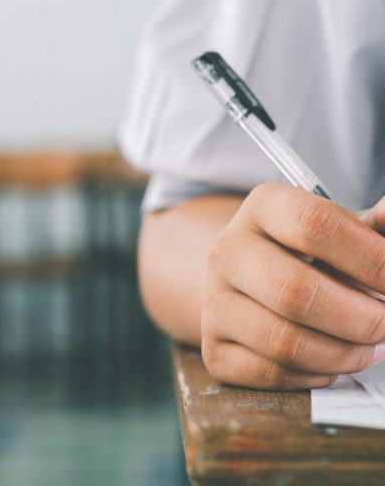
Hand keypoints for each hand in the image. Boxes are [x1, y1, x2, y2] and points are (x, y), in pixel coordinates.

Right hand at [201, 183, 384, 389]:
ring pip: (284, 342)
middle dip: (361, 318)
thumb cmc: (312, 257)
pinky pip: (270, 373)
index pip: (314, 225)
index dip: (369, 258)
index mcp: (263, 207)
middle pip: (295, 291)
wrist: (253, 282)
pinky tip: (330, 362)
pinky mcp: (213, 347)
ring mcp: (214, 301)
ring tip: (367, 346)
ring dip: (344, 354)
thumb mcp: (344, 229)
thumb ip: (376, 228)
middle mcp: (228, 250)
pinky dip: (314, 375)